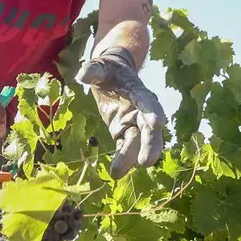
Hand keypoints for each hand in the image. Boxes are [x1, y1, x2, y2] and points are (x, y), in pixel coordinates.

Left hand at [76, 46, 165, 179]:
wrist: (112, 74)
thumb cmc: (108, 69)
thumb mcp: (100, 66)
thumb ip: (93, 70)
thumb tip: (83, 74)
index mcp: (138, 91)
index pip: (147, 101)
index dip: (153, 111)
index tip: (158, 122)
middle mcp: (141, 110)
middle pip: (149, 129)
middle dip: (149, 145)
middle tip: (145, 162)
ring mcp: (133, 123)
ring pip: (137, 142)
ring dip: (131, 157)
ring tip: (118, 172)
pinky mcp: (123, 132)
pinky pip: (124, 147)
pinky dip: (122, 160)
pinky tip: (116, 173)